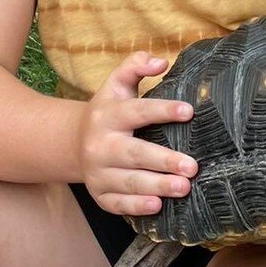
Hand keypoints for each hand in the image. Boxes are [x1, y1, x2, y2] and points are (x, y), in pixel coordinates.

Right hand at [78, 52, 197, 216]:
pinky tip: (157, 205)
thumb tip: (162, 61)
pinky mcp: (99, 194)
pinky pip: (117, 203)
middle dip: (164, 160)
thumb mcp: (117, 84)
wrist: (73, 143)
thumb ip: (135, 66)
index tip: (189, 112)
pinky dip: (136, 206)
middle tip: (192, 166)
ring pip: (128, 181)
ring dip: (157, 185)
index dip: (162, 110)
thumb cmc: (108, 111)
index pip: (137, 111)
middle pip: (134, 153)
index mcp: (108, 115)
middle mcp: (100, 145)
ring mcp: (98, 172)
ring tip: (184, 187)